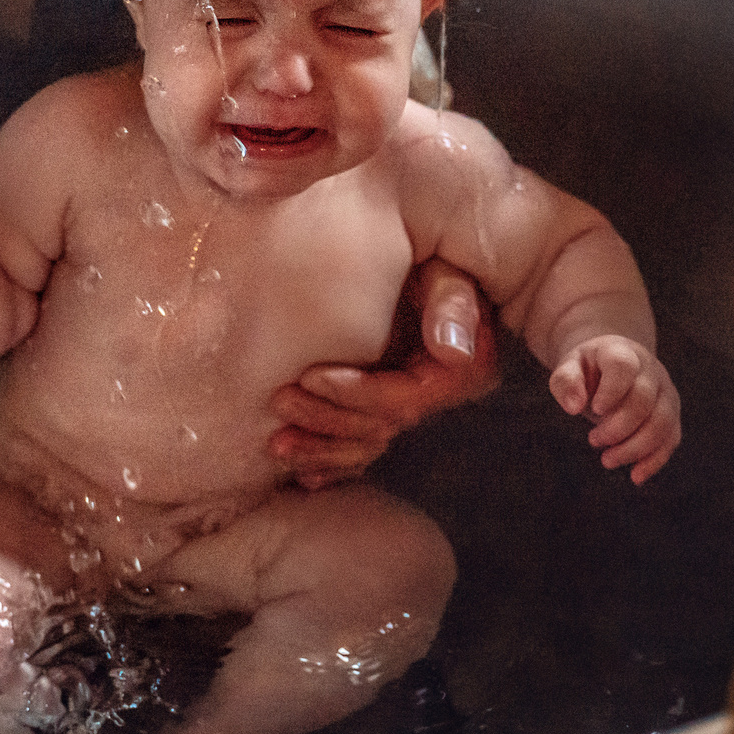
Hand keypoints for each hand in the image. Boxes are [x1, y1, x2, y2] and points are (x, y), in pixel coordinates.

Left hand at [267, 259, 500, 490]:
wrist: (417, 259)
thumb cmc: (427, 258)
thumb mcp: (446, 271)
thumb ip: (452, 302)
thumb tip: (453, 351)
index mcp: (456, 370)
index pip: (404, 398)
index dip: (356, 393)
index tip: (309, 375)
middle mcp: (435, 396)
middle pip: (379, 426)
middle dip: (327, 420)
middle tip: (280, 401)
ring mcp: (409, 408)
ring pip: (365, 447)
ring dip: (320, 449)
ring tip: (276, 443)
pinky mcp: (384, 412)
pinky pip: (359, 454)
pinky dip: (331, 465)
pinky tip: (303, 475)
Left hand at [549, 337, 680, 484]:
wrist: (612, 367)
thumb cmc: (588, 370)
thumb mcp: (569, 368)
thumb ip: (566, 381)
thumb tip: (573, 407)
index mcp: (622, 353)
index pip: (624, 367)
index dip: (612, 390)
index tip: (595, 409)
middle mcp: (651, 371)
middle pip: (644, 400)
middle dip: (618, 427)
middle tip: (593, 440)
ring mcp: (665, 393)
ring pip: (662, 422)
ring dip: (635, 448)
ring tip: (607, 460)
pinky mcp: (671, 416)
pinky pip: (671, 439)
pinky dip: (655, 460)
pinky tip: (635, 476)